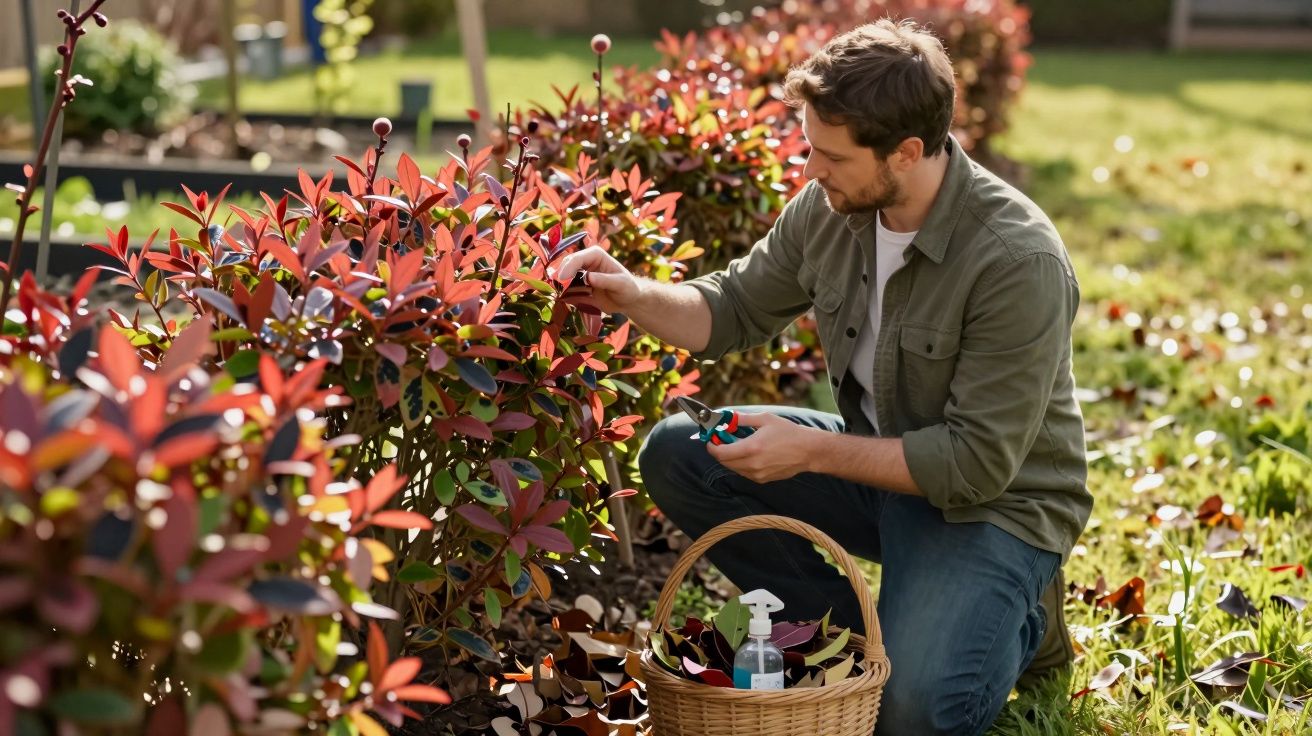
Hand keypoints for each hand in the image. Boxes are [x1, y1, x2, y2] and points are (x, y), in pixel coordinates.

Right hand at [550, 245, 640, 313]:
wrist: (628, 301)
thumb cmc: (628, 288)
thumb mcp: (620, 284)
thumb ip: (605, 280)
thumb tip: (588, 277)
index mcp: (595, 255)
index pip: (577, 258)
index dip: (568, 268)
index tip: (563, 280)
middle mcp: (585, 262)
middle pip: (566, 266)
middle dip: (560, 277)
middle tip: (558, 290)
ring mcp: (580, 274)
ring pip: (563, 277)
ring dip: (559, 286)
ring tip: (559, 296)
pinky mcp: (578, 286)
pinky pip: (566, 289)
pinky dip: (563, 295)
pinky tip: (563, 301)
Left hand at [705, 413, 819, 482]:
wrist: (808, 451)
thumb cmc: (788, 432)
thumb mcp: (764, 419)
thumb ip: (742, 419)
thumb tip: (725, 416)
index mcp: (751, 448)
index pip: (720, 452)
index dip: (711, 445)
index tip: (711, 438)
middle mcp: (752, 464)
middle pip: (724, 462)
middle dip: (719, 450)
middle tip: (722, 439)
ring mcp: (757, 474)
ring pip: (733, 468)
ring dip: (730, 457)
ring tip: (738, 444)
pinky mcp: (762, 480)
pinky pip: (743, 472)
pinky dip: (741, 463)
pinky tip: (750, 453)